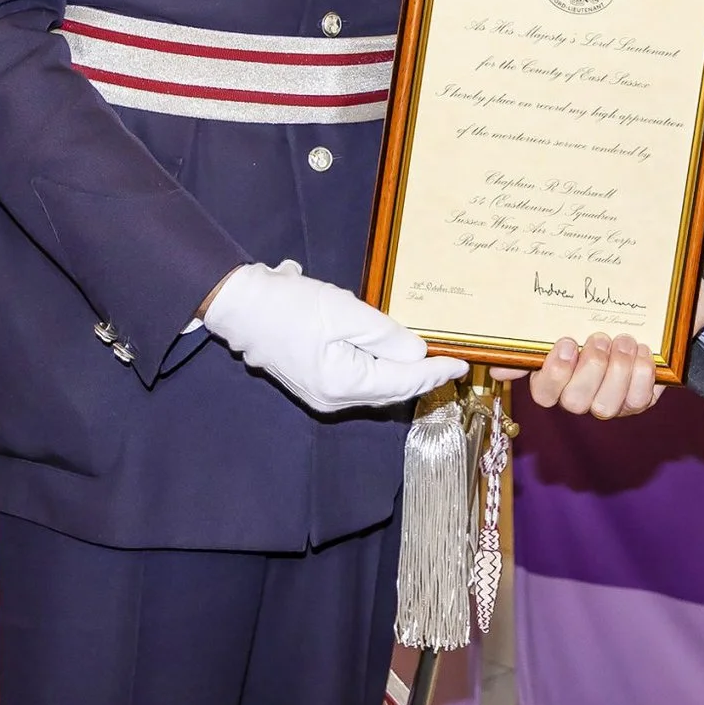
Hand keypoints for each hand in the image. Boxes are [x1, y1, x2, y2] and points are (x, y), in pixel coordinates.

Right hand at [200, 260, 465, 412]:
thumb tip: (417, 353)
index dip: (435, 373)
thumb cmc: (290, 305)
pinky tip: (394, 360)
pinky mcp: (315, 384)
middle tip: (451, 364)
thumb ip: (385, 335)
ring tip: (431, 364)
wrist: (241, 307)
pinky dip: (381, 374)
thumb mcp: (344, 312)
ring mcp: (322, 395)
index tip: (462, 364)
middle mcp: (334, 399)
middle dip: (422, 379)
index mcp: (344, 384)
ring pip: (376, 390)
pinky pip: (359, 384)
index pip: (403, 382)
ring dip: (403, 378)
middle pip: (391, 393)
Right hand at [525, 283, 703, 417]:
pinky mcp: (637, 401)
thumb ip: (528, 349)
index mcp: (554, 383)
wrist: (628, 321)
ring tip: (623, 341)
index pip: (544, 394)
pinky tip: (642, 351)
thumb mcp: (556, 331)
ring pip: (607, 407)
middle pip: (576, 402)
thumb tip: (497, 369)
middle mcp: (579, 398)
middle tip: (600, 338)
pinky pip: (639, 399)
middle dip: (591, 368)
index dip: (555, 373)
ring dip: (617, 371)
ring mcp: (609, 403)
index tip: (567, 342)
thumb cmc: (585, 328)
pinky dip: (642, 374)